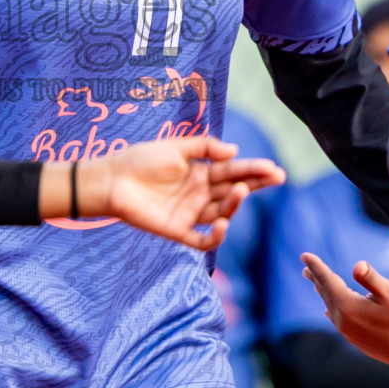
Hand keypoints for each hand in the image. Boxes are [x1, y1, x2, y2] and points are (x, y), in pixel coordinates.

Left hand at [78, 136, 285, 250]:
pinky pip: (202, 240)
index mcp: (200, 174)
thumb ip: (205, 147)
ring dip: (234, 202)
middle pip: (233, 190)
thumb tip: (234, 152)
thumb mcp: (175, 147)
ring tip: (239, 189)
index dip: (253, 170)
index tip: (273, 167)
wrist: (111, 180)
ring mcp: (190, 214)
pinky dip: (215, 237)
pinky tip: (222, 223)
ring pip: (221, 212)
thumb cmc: (140, 160)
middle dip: (256, 184)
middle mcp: (199, 194)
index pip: (233, 171)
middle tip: (278, 177)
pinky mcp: (177, 231)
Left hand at [301, 252, 388, 367]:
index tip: (304, 255)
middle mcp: (343, 322)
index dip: (316, 266)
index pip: (327, 281)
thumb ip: (371, 278)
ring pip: (331, 307)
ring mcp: (349, 334)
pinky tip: (329, 310)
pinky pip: (337, 320)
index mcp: (347, 308)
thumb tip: (357, 265)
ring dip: (324, 293)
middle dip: (316, 278)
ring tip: (316, 283)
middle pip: (326, 294)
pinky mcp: (358, 341)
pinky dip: (332, 308)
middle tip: (306, 267)